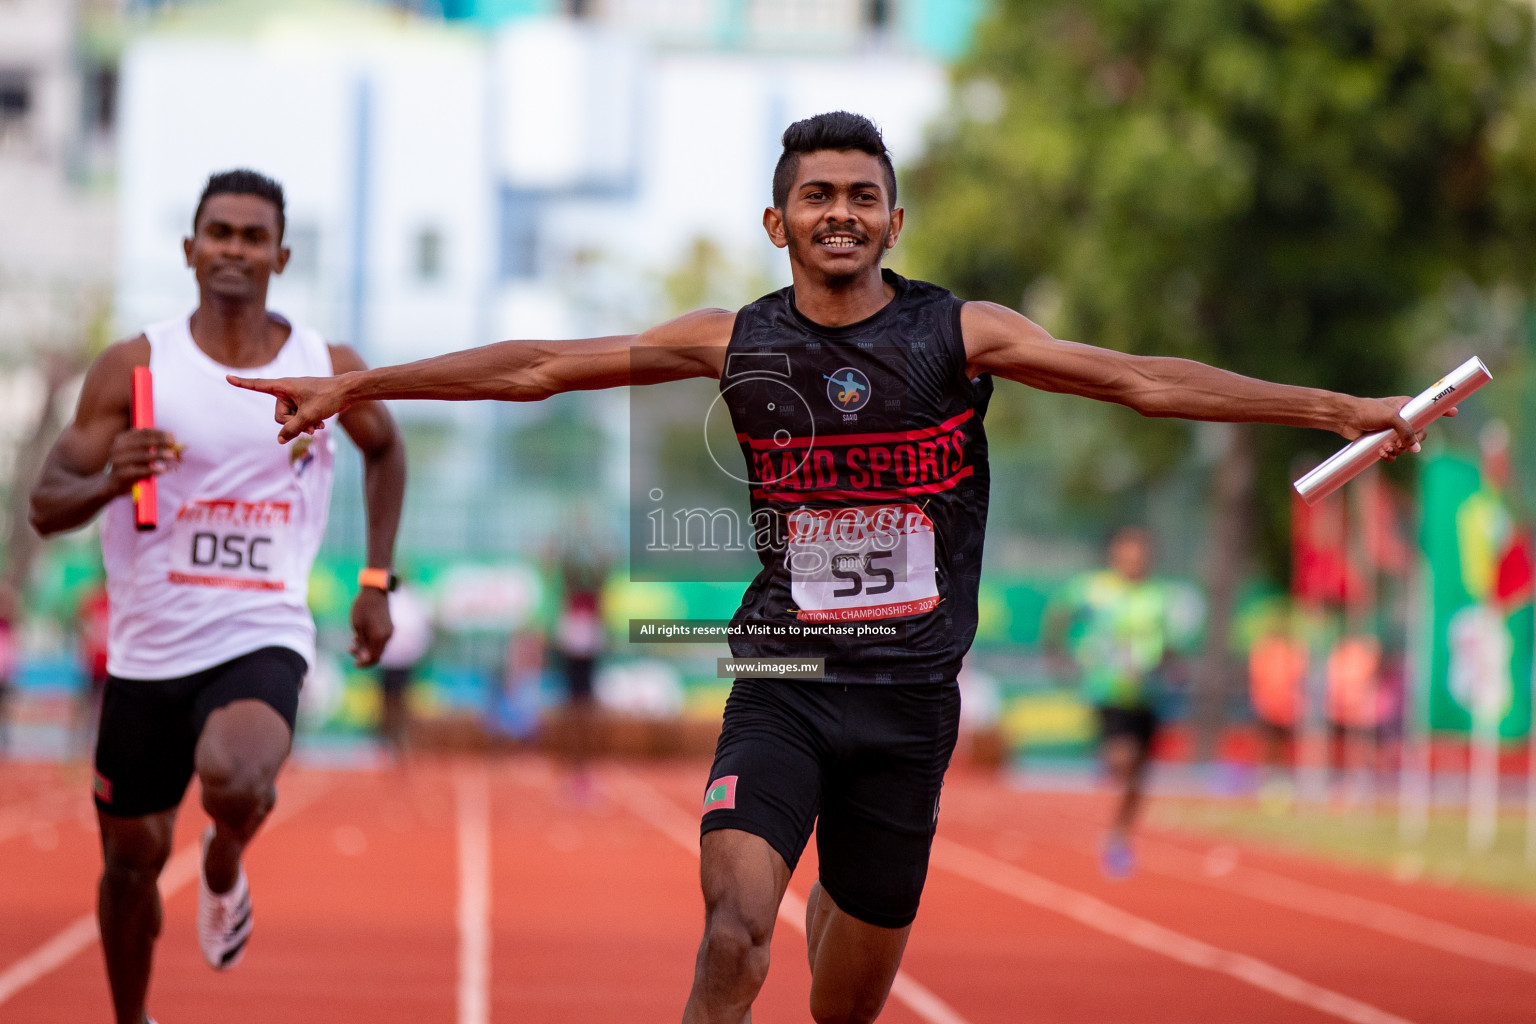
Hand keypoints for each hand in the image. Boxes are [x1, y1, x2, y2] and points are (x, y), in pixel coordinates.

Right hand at [106, 428, 181, 495]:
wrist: (109, 484)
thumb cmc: (129, 466)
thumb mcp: (137, 453)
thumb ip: (152, 447)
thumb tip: (177, 443)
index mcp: (122, 439)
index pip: (143, 432)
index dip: (159, 433)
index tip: (172, 436)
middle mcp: (118, 448)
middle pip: (144, 442)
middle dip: (161, 442)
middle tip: (174, 445)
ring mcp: (119, 461)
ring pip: (143, 456)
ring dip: (160, 455)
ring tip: (172, 456)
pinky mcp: (122, 474)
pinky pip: (141, 471)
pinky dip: (154, 469)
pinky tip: (164, 469)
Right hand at [225, 373, 346, 442]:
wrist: (349, 392)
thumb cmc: (328, 397)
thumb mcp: (308, 415)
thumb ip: (292, 429)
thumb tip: (280, 440)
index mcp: (284, 386)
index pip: (258, 385)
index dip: (242, 383)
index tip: (227, 377)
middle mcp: (287, 391)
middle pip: (278, 415)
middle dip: (292, 424)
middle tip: (309, 424)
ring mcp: (296, 398)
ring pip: (290, 419)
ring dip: (302, 425)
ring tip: (317, 427)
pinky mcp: (304, 403)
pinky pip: (298, 418)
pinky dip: (307, 423)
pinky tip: (320, 426)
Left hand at [350, 587, 392, 667]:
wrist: (375, 591)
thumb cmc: (363, 607)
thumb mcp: (357, 626)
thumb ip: (361, 644)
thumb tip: (364, 659)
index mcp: (379, 637)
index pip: (374, 658)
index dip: (364, 664)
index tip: (354, 664)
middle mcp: (387, 636)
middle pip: (377, 654)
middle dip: (363, 655)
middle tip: (350, 649)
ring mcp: (390, 631)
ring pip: (379, 647)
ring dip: (367, 647)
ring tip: (353, 640)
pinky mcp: (389, 626)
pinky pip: (381, 639)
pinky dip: (371, 641)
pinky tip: (361, 635)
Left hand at [1339, 396, 1453, 460]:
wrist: (1346, 418)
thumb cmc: (1367, 411)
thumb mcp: (1391, 418)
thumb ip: (1406, 431)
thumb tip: (1416, 449)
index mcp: (1408, 407)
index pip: (1429, 409)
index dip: (1443, 411)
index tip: (1454, 412)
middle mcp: (1403, 420)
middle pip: (1419, 436)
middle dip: (1409, 443)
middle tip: (1395, 443)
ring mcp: (1393, 432)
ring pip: (1406, 447)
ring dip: (1397, 451)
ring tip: (1384, 448)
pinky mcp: (1382, 442)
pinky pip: (1394, 454)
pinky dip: (1390, 456)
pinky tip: (1381, 453)